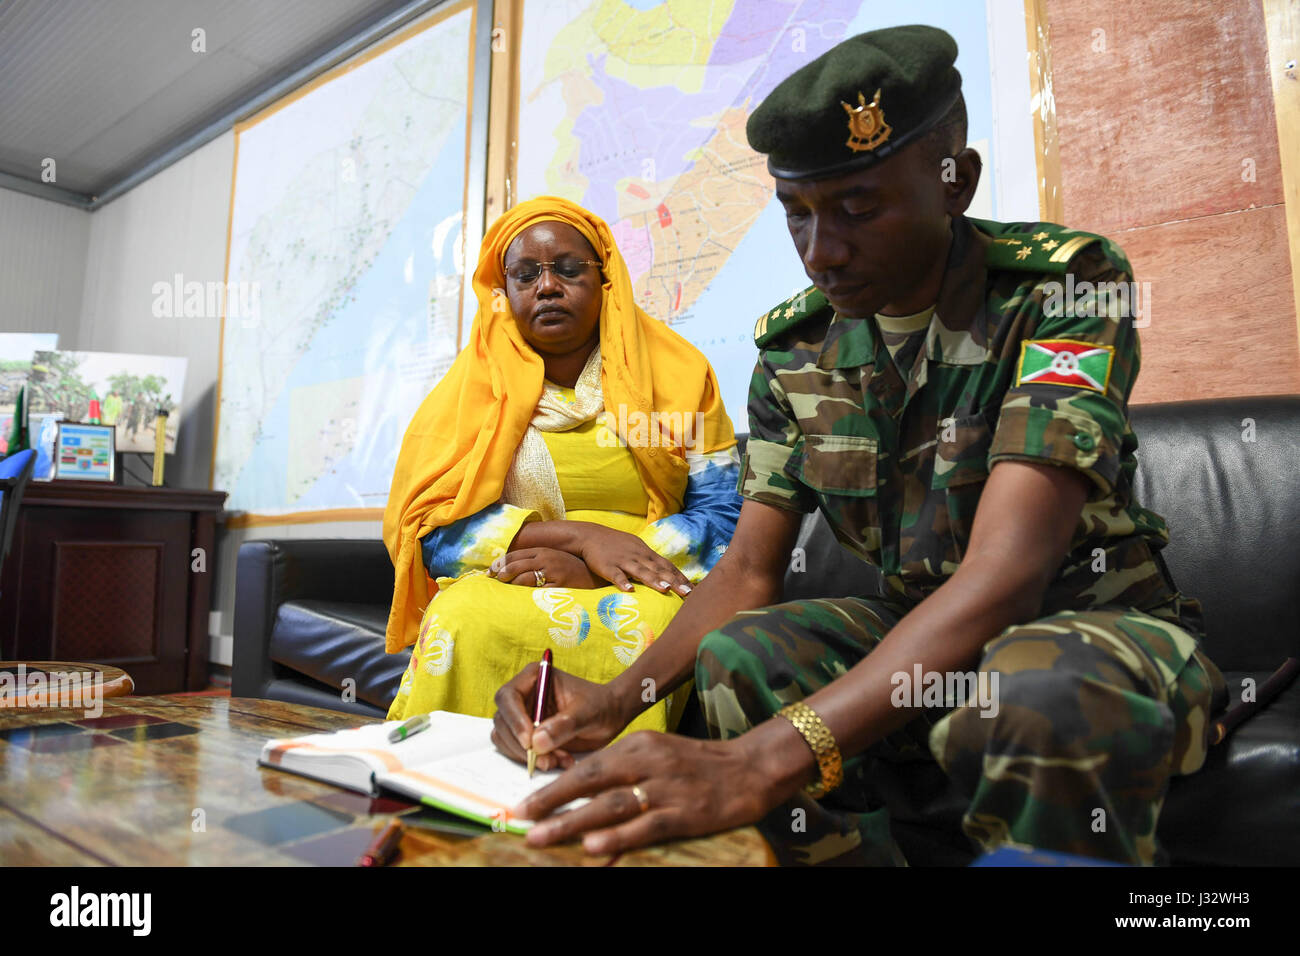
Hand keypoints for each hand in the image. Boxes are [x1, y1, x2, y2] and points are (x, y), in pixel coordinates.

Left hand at [487, 547, 601, 588]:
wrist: (594, 573)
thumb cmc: (571, 568)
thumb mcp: (552, 560)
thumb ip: (535, 561)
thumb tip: (514, 569)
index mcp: (542, 551)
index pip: (515, 556)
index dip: (500, 564)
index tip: (490, 572)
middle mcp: (545, 558)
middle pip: (516, 566)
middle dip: (502, 574)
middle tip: (494, 581)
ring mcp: (552, 570)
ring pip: (524, 578)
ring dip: (512, 585)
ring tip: (506, 591)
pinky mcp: (559, 583)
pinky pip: (538, 590)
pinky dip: (527, 594)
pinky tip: (521, 599)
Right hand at [491, 664, 629, 772]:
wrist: (610, 716)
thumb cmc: (601, 705)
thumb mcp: (587, 713)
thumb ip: (564, 725)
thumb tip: (536, 742)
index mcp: (534, 677)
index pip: (508, 697)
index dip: (514, 720)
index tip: (529, 742)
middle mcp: (524, 695)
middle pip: (503, 721)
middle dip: (522, 745)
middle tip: (547, 760)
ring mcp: (523, 716)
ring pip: (506, 739)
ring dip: (528, 756)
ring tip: (560, 760)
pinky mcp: (526, 735)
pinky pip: (516, 751)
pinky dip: (534, 760)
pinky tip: (560, 760)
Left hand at [511, 731, 783, 854]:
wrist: (750, 769)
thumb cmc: (698, 764)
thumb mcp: (657, 754)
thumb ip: (622, 769)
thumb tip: (579, 791)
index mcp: (639, 745)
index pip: (587, 764)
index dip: (554, 785)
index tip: (525, 802)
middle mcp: (648, 762)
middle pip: (591, 781)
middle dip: (552, 801)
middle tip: (521, 818)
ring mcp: (666, 788)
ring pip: (611, 805)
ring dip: (573, 822)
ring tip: (543, 837)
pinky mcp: (684, 813)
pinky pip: (645, 826)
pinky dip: (618, 837)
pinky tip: (593, 847)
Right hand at [574, 525, 692, 595]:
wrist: (589, 535)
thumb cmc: (616, 545)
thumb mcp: (636, 549)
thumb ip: (650, 562)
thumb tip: (668, 575)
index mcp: (646, 553)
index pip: (667, 566)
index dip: (681, 577)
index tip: (694, 589)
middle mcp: (638, 556)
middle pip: (659, 569)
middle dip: (674, 581)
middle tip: (688, 593)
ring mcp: (623, 560)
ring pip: (640, 571)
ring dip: (653, 580)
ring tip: (666, 589)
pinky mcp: (607, 566)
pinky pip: (616, 575)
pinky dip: (622, 582)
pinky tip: (629, 591)